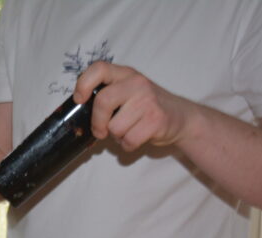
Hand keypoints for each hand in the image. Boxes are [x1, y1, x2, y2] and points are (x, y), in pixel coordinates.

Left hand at [74, 61, 196, 149]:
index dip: (83, 84)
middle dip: (97, 122)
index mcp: (125, 74)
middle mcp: (136, 83)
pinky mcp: (155, 119)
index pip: (99, 68)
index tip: (79, 100)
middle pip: (103, 102)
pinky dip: (128, 145)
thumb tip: (79, 112)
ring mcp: (148, 100)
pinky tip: (137, 137)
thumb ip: (108, 95)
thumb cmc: (146, 107)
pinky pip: (128, 140)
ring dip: (117, 136)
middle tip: (100, 131)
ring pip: (114, 127)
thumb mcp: (128, 92)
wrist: (182, 117)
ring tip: (129, 130)